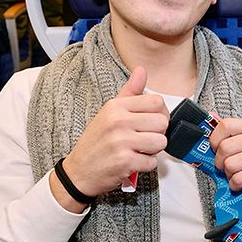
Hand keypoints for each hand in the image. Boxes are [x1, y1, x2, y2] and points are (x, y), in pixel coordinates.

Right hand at [59, 67, 168, 199]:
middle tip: (142, 139)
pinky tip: (132, 162)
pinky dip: (145, 165)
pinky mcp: (125, 162)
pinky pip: (152, 162)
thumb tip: (142, 70)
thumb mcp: (109, 112)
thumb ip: (129, 92)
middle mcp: (118, 121)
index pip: (157, 102)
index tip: (150, 122)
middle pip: (162, 122)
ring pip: (161, 142)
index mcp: (116, 106)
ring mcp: (122, 142)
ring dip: (153, 150)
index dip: (159, 114)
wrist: (79, 171)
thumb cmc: (96, 142)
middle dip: (157, 133)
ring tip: (137, 150)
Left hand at [209, 117, 241, 216]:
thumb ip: (227, 133)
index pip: (225, 125)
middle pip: (224, 147)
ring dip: (229, 175)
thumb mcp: (241, 146)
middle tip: (229, 167)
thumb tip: (210, 116)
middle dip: (220, 162)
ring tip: (239, 175)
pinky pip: (237, 178)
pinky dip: (235, 185)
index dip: (215, 140)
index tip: (217, 150)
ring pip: (229, 165)